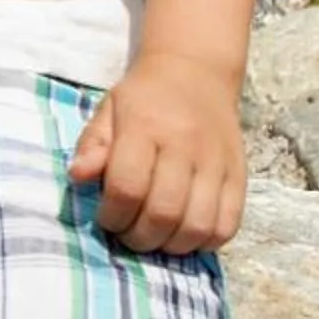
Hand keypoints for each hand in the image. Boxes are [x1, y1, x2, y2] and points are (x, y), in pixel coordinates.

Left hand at [66, 54, 245, 255]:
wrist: (195, 74)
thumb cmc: (144, 99)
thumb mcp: (108, 111)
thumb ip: (92, 145)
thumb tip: (78, 177)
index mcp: (145, 127)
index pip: (127, 187)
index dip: (112, 216)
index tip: (106, 217)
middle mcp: (185, 145)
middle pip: (163, 213)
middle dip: (139, 237)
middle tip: (129, 232)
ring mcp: (217, 162)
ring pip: (197, 226)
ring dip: (171, 245)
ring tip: (156, 235)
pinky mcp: (240, 175)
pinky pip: (227, 225)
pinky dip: (204, 241)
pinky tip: (184, 232)